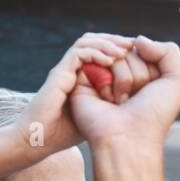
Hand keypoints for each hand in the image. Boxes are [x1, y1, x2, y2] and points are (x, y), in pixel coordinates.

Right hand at [18, 34, 132, 154]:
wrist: (41, 140)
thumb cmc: (66, 134)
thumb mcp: (97, 117)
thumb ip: (110, 104)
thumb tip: (132, 101)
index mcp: (83, 76)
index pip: (101, 52)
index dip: (119, 49)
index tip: (139, 54)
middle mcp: (74, 69)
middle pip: (95, 41)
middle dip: (115, 40)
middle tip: (135, 45)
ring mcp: (65, 69)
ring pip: (86, 42)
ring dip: (107, 43)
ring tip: (124, 51)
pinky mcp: (59, 73)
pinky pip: (78, 53)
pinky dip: (94, 53)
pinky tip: (110, 60)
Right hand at [70, 34, 179, 148]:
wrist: (130, 139)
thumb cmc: (154, 116)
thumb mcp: (177, 83)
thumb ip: (169, 51)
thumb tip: (137, 39)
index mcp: (139, 73)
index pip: (142, 47)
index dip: (150, 65)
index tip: (151, 89)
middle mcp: (119, 72)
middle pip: (129, 48)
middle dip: (138, 73)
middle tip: (135, 99)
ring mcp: (99, 75)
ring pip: (112, 52)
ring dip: (123, 78)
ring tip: (121, 101)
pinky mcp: (78, 78)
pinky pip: (88, 52)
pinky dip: (103, 72)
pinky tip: (107, 94)